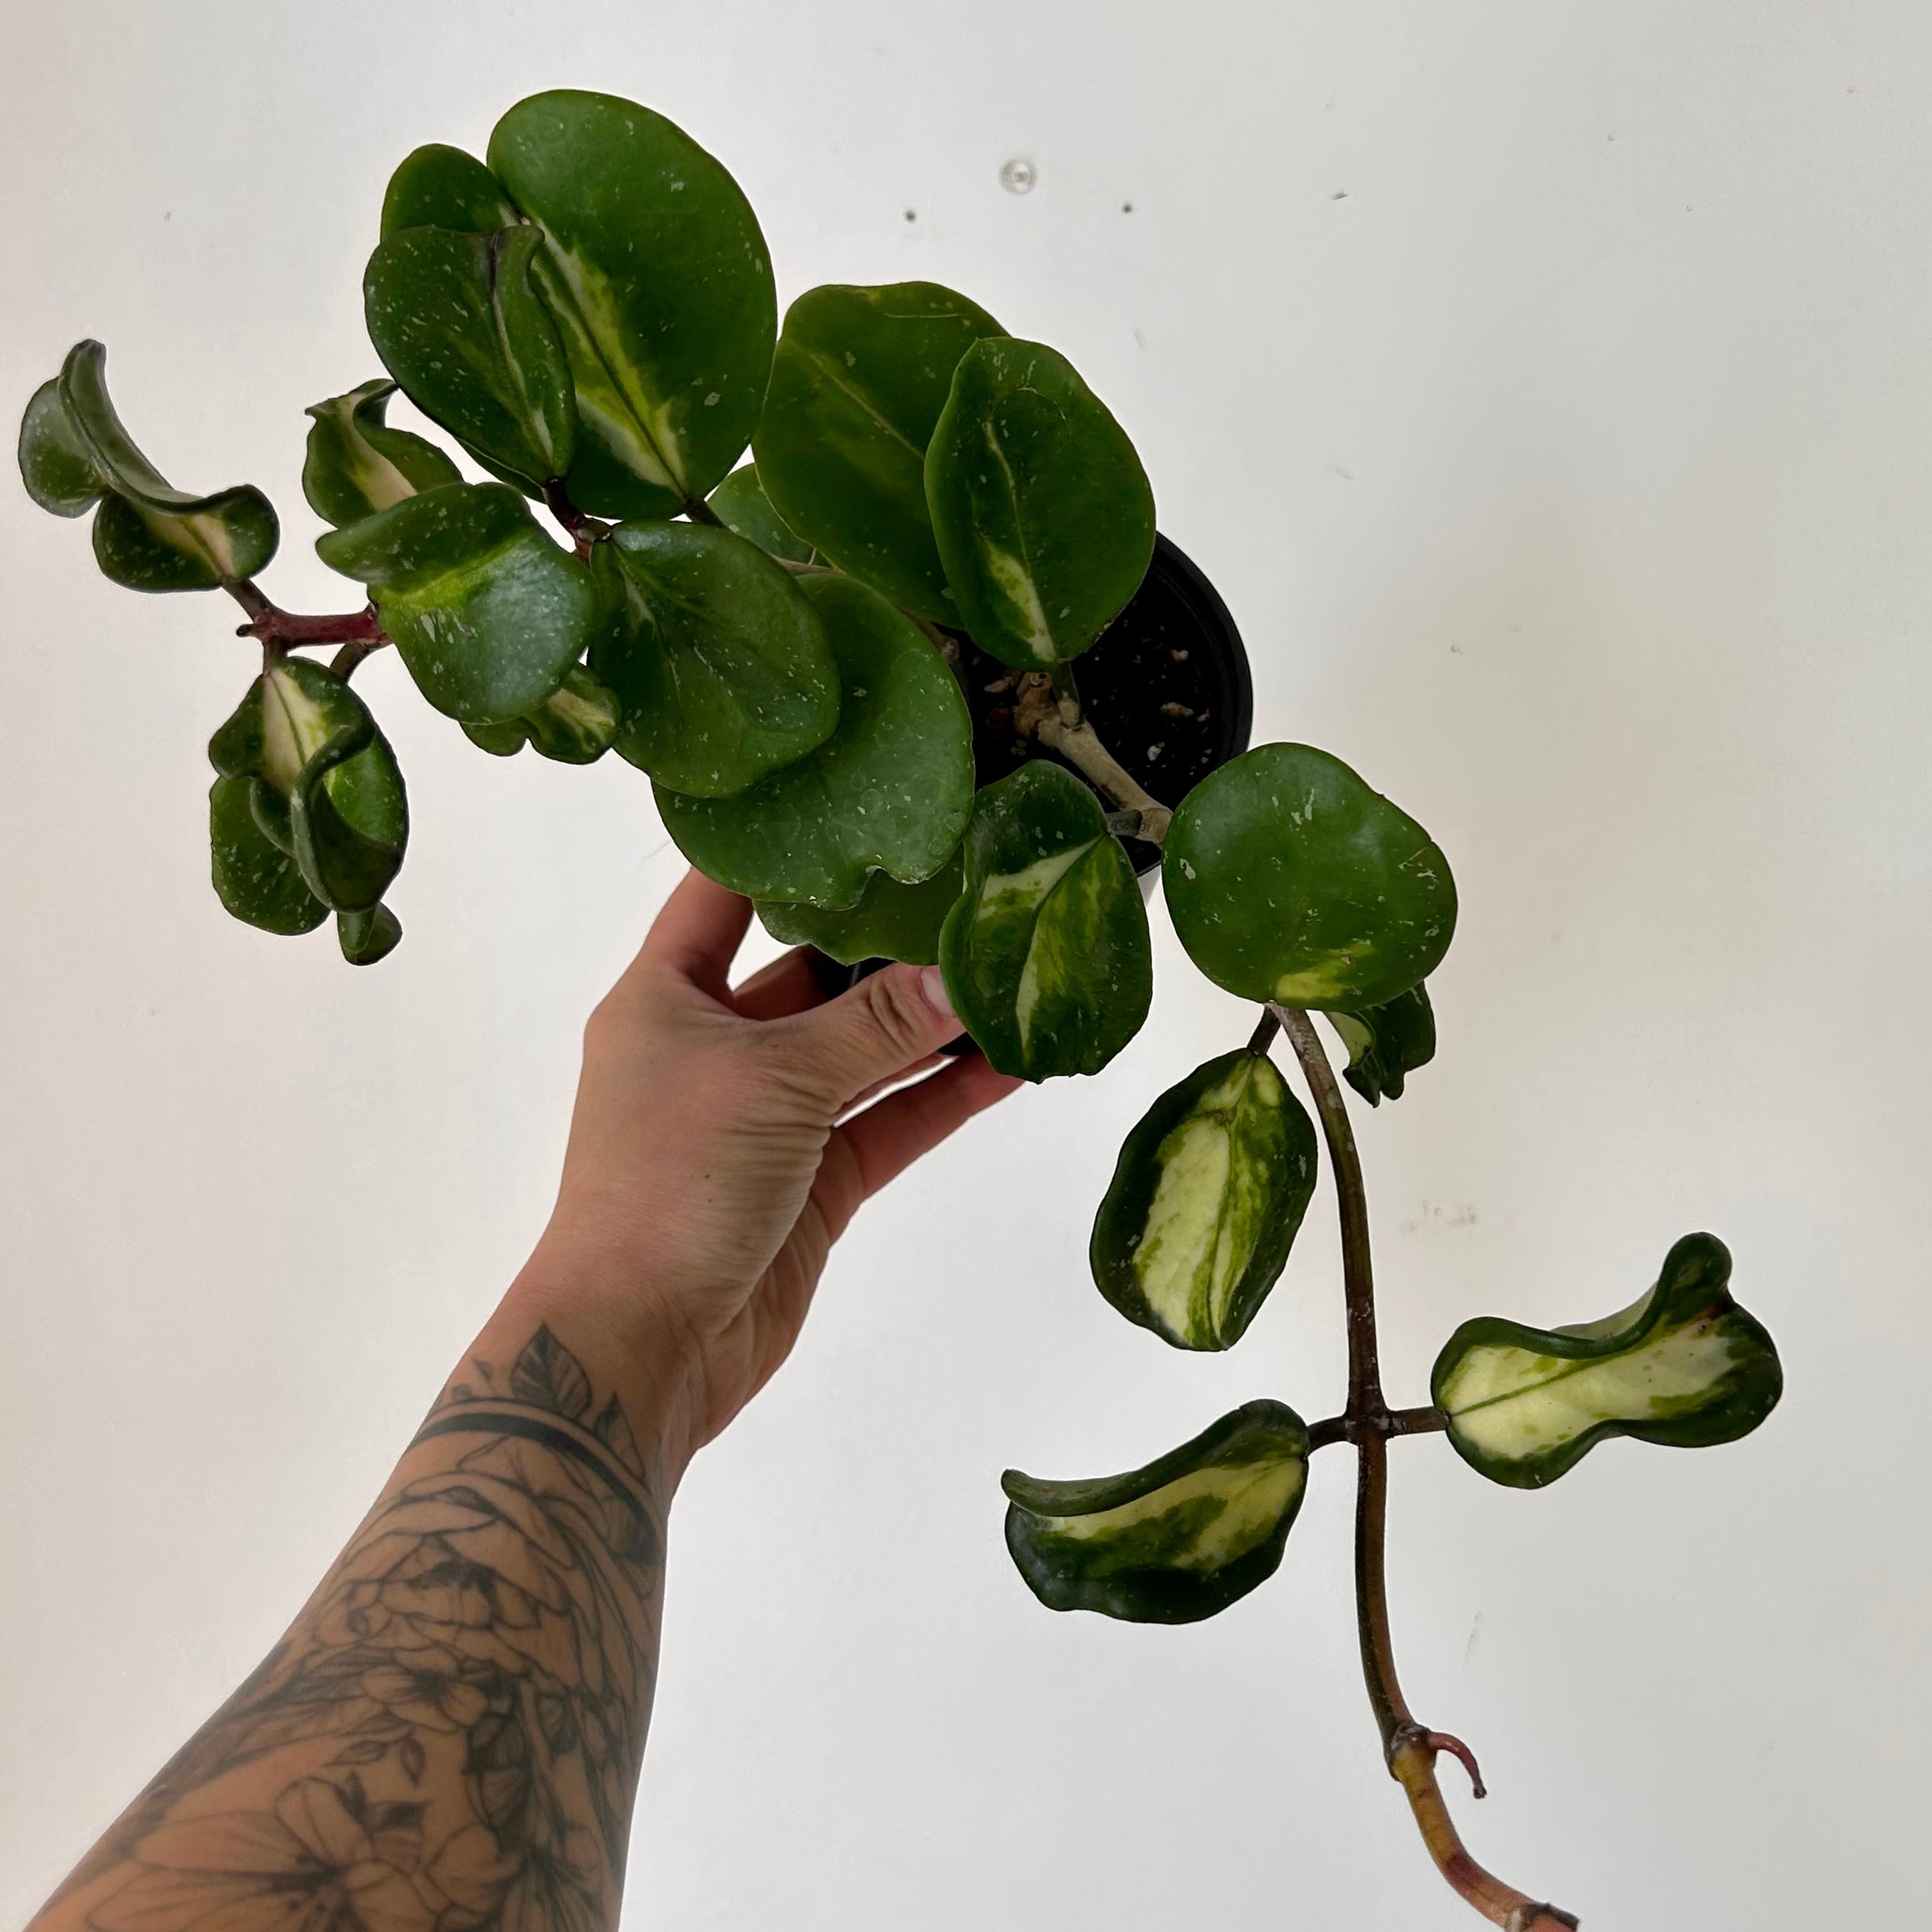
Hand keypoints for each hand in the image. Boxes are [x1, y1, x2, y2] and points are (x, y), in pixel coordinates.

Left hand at [509, 870, 1020, 1469]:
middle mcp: (713, 1047)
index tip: (858, 807)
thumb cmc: (673, 1180)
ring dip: (930, 1026)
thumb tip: (964, 976)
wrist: (643, 1344)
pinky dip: (940, 1097)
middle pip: (809, 975)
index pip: (721, 897)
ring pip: (860, 1053)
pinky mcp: (812, 1183)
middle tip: (975, 891)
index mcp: (665, 997)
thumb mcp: (774, 1080)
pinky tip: (1010, 1065)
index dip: (780, 852)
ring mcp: (766, 1118)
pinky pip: (886, 1123)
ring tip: (1015, 975)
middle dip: (887, 945)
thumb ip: (874, 1027)